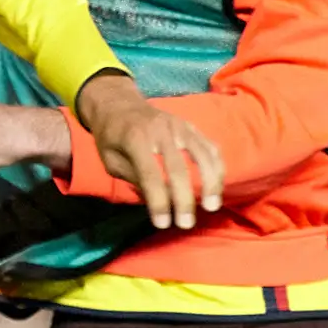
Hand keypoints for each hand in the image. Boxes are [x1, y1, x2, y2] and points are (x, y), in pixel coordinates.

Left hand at [74, 74, 224, 230]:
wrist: (119, 104)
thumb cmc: (111, 137)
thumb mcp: (110, 160)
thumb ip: (132, 177)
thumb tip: (156, 201)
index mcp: (135, 139)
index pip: (150, 176)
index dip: (158, 202)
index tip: (162, 224)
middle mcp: (160, 130)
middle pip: (178, 168)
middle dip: (184, 200)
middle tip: (186, 224)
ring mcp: (179, 125)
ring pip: (202, 155)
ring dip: (210, 183)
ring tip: (211, 206)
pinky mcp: (190, 126)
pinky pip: (209, 146)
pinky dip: (216, 166)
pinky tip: (217, 185)